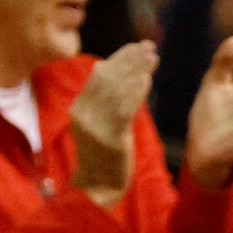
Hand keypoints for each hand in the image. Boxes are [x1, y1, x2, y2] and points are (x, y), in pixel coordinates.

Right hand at [70, 41, 158, 204]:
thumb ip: (101, 97)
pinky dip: (135, 92)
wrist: (98, 186)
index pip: (100, 75)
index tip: (137, 45)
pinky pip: (123, 110)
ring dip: (136, 70)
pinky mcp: (110, 138)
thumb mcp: (99, 121)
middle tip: (149, 46)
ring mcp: (95, 125)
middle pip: (108, 78)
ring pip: (117, 90)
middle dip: (130, 59)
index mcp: (80, 107)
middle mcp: (84, 112)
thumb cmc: (103, 154)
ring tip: (152, 56)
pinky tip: (147, 79)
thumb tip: (101, 66)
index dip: (119, 58)